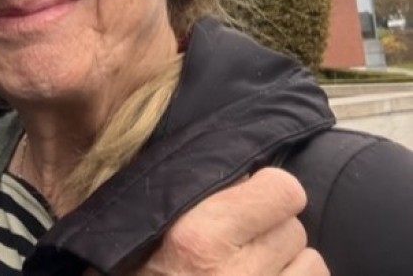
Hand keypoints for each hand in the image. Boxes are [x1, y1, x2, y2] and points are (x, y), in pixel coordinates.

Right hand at [130, 168, 327, 274]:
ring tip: (253, 270)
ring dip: (288, 265)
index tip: (248, 199)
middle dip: (270, 231)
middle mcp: (234, 275)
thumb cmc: (131, 270)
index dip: (268, 192)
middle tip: (241, 243)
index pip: (283, 190)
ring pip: (311, 264)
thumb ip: (188, 191)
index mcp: (198, 236)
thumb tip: (245, 176)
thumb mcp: (144, 225)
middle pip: (294, 228)